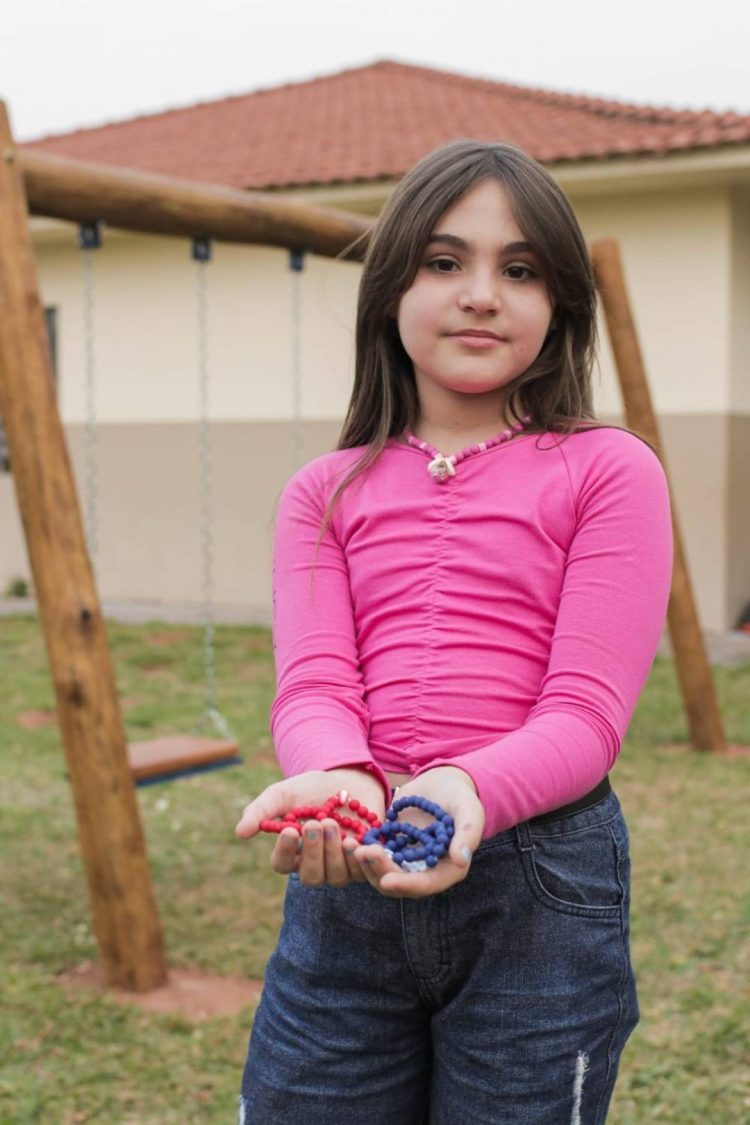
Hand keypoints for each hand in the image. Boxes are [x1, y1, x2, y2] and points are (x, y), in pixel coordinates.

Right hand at [235, 768, 386, 887]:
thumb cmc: (311, 789)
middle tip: (316, 823)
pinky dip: (358, 858)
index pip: (282, 864)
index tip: (290, 830)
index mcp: (292, 852)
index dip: (285, 851)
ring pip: (335, 877)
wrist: (348, 779)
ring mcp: (340, 867)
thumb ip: (261, 810)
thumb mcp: (284, 794)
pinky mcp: (364, 863)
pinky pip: (362, 873)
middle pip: (311, 876)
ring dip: (334, 851)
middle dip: (313, 851)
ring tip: (333, 822)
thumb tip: (240, 833)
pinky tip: (357, 840)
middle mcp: (315, 866)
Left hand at [354, 766, 484, 898]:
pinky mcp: (393, 847)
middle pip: (400, 882)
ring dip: (368, 864)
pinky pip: (376, 855)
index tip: (387, 880)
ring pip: (384, 872)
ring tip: (355, 847)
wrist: (443, 782)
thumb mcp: (469, 812)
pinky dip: (364, 851)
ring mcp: (407, 860)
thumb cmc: (461, 797)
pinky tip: (351, 840)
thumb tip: (460, 860)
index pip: (426, 884)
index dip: (406, 885)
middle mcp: (426, 870)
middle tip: (363, 854)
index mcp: (448, 869)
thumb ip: (467, 835)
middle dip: (380, 871)